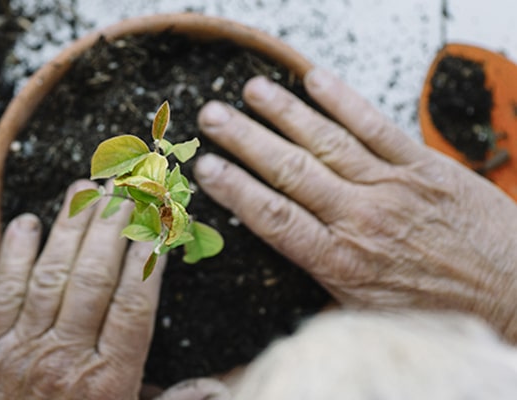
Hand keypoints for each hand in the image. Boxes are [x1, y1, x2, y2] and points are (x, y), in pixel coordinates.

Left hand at [0, 181, 165, 398]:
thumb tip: (219, 386)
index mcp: (109, 381)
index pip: (134, 304)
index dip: (148, 258)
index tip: (158, 222)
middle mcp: (67, 358)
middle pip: (94, 278)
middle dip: (112, 227)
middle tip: (126, 188)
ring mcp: (23, 351)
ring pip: (51, 275)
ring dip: (70, 227)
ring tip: (85, 189)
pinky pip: (2, 293)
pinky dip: (13, 255)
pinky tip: (27, 222)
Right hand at [193, 70, 516, 341]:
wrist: (511, 296)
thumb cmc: (435, 308)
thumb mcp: (367, 313)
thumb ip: (322, 284)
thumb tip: (281, 268)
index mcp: (340, 261)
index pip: (274, 217)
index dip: (235, 189)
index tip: (206, 167)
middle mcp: (360, 219)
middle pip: (290, 171)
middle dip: (245, 140)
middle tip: (212, 116)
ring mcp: (392, 187)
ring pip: (327, 142)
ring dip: (285, 113)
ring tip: (252, 90)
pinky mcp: (424, 166)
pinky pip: (377, 126)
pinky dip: (344, 100)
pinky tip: (316, 80)